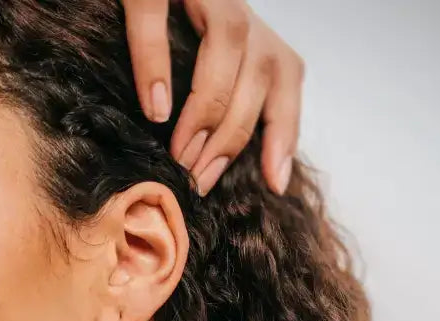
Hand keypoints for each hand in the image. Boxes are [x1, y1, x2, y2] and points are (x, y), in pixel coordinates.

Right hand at [121, 0, 304, 195]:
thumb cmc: (153, 37)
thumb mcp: (192, 72)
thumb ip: (212, 104)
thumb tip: (211, 166)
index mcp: (251, 31)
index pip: (286, 78)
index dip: (284, 132)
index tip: (276, 183)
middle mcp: (237, 5)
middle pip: (259, 69)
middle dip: (232, 136)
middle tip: (200, 180)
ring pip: (229, 41)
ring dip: (207, 108)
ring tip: (180, 153)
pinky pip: (155, 14)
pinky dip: (156, 63)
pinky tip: (155, 108)